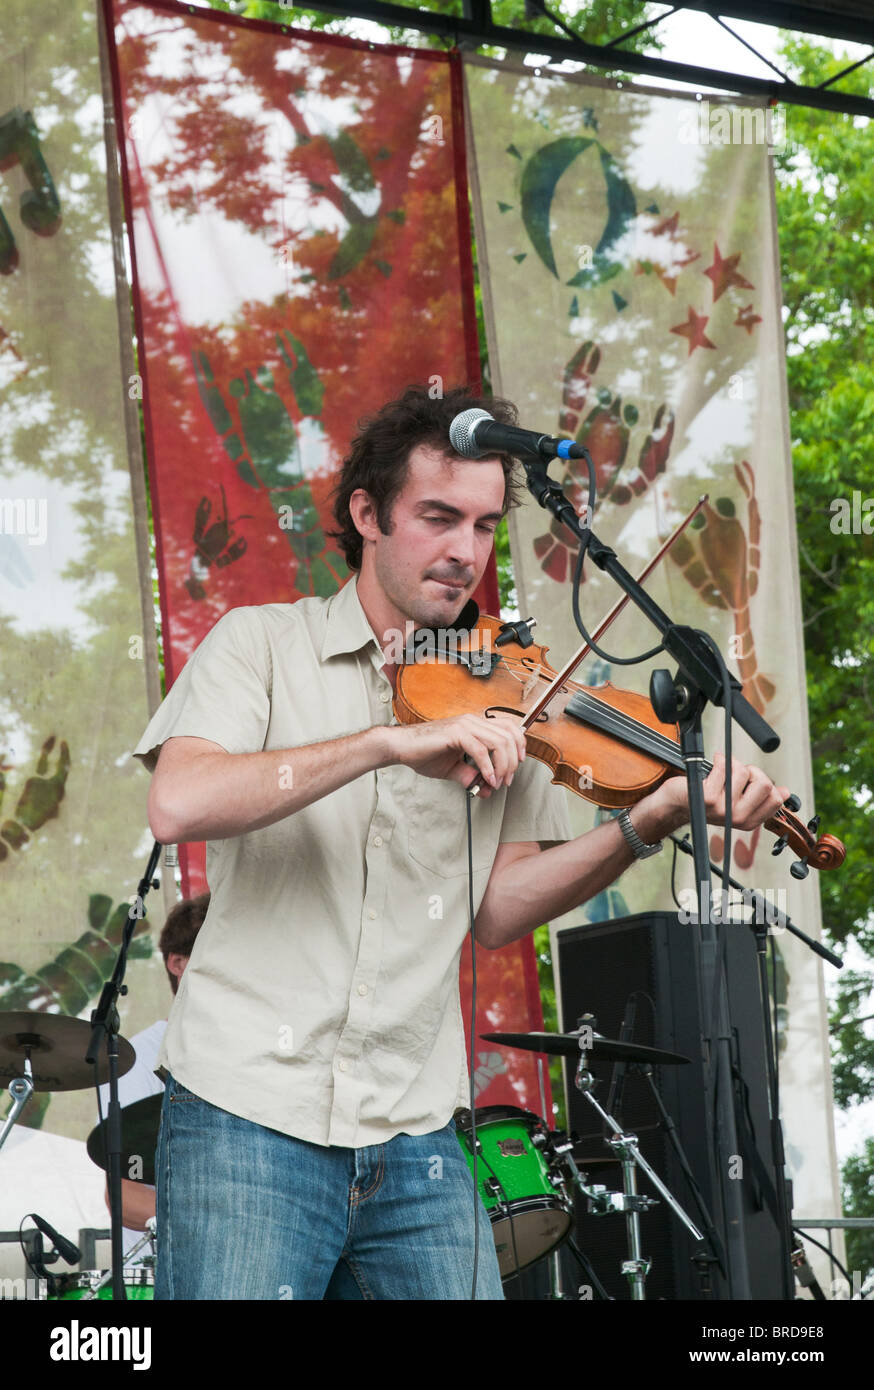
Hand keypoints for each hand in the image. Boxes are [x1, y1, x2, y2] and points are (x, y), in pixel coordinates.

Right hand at [388, 713, 526, 796]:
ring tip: (496, 782)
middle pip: (509, 736)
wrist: (400, 747)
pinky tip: (486, 778)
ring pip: (499, 742)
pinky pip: (480, 750)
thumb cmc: (423, 753)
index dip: (520, 744)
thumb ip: (471, 777)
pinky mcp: (456, 733)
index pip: (509, 727)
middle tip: (506, 780)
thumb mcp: (453, 769)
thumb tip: (488, 789)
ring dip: (502, 765)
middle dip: (513, 761)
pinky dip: (487, 767)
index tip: (518, 764)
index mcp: (474, 724)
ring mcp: (465, 725)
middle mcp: (472, 721)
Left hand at [650, 752, 789, 834]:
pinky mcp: (709, 797)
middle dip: (752, 771)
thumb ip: (760, 798)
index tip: (749, 781)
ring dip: (732, 764)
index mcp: (749, 821)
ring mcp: (723, 809)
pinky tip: (712, 764)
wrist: (678, 804)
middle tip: (735, 774)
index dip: (765, 782)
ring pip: (744, 771)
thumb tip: (785, 792)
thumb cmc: (708, 799)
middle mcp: (738, 818)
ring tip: (721, 770)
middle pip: (765, 783)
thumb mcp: (738, 802)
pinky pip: (725, 766)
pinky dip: (719, 759)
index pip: (776, 798)